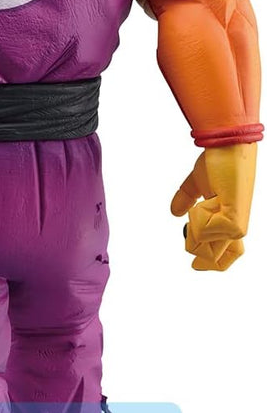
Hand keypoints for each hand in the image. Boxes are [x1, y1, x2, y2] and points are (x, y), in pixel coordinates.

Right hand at [171, 144, 257, 270]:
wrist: (228, 147)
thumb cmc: (219, 161)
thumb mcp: (198, 185)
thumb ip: (187, 199)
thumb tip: (174, 212)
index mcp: (232, 223)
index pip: (229, 256)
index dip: (211, 263)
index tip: (195, 266)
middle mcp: (237, 228)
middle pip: (212, 258)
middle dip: (195, 244)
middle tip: (194, 216)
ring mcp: (236, 226)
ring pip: (203, 244)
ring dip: (196, 222)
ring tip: (208, 199)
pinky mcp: (234, 221)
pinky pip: (203, 231)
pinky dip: (199, 215)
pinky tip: (212, 197)